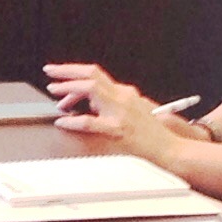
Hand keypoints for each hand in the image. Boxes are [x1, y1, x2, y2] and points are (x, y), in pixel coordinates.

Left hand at [40, 64, 195, 166]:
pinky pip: (89, 122)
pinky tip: (63, 122)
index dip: (74, 71)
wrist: (171, 150)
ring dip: (69, 90)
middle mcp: (123, 97)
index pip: (96, 74)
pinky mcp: (118, 130)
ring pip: (91, 89)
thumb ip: (114, 103)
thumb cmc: (154, 135)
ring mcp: (120, 112)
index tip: (58, 72)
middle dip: (67, 71)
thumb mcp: (136, 111)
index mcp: (125, 93)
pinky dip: (72, 121)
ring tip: (56, 97)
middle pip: (91, 75)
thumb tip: (90, 101)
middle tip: (49, 73)